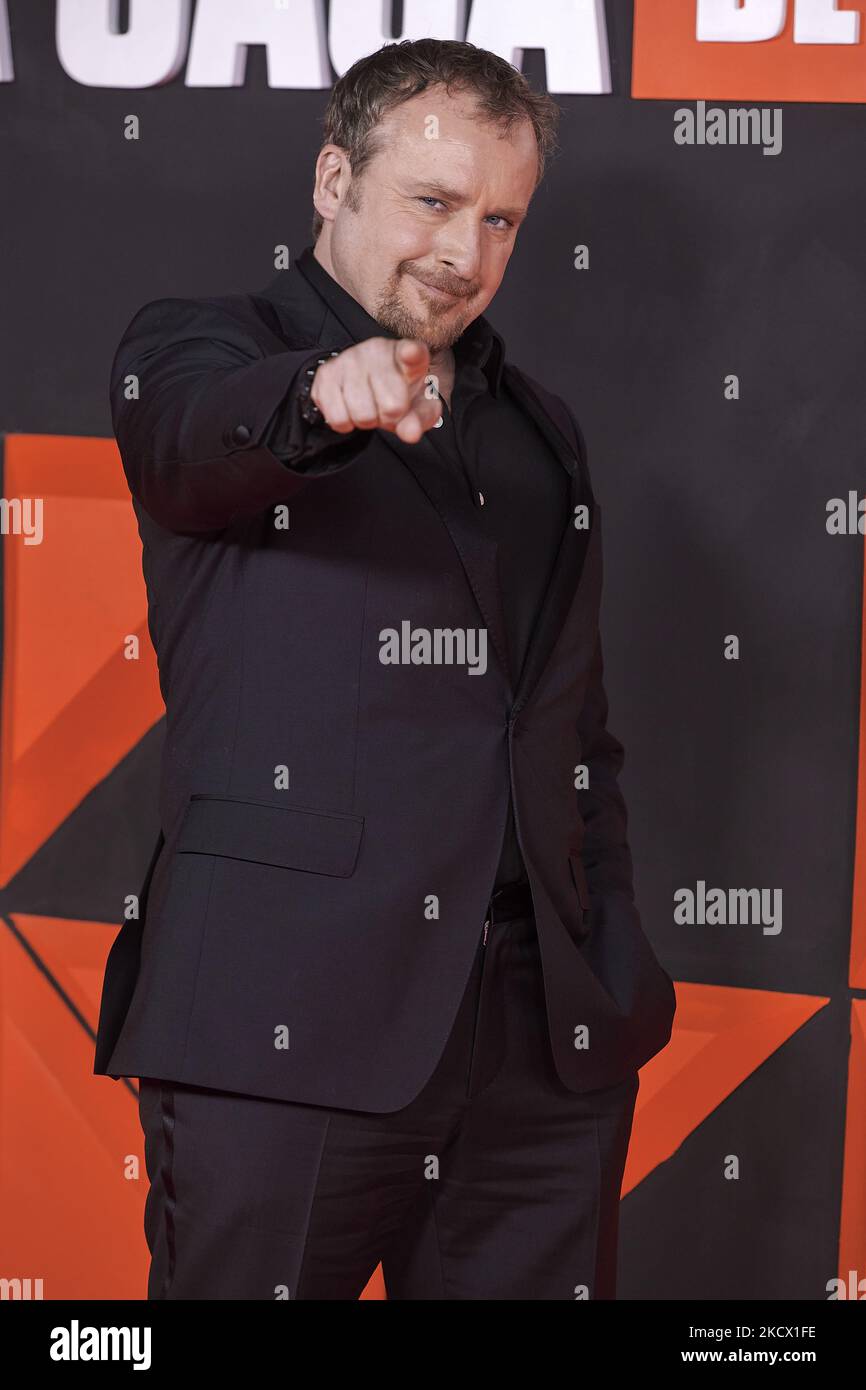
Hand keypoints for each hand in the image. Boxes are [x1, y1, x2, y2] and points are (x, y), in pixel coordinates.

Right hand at [309, 337, 442, 443]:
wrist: (370, 382)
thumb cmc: (399, 393)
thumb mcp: (419, 407)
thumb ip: (420, 419)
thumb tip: (411, 433)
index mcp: (410, 355)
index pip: (412, 353)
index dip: (412, 354)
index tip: (411, 353)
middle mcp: (378, 350)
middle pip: (391, 407)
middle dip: (390, 417)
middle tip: (387, 405)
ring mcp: (350, 359)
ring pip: (363, 415)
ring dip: (367, 420)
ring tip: (370, 405)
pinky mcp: (326, 373)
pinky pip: (338, 418)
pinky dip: (345, 423)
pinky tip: (350, 407)